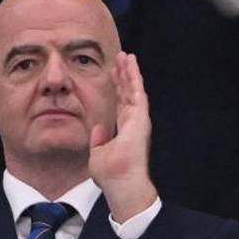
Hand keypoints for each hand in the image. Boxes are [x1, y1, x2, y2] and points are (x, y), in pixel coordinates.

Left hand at [89, 52, 157, 221]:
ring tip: (126, 55)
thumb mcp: (98, 154)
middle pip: (128, 93)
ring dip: (130, 71)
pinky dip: (134, 76)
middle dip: (124, 75)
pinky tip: (131, 62)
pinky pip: (137, 91)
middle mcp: (133, 123)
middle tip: (120, 58)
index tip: (111, 73)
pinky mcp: (140, 117)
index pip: (120, 104)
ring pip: (134, 89)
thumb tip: (98, 130)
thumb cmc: (111, 175)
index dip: (117, 88)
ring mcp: (138, 119)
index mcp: (124, 130)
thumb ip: (99, 140)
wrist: (121, 183)